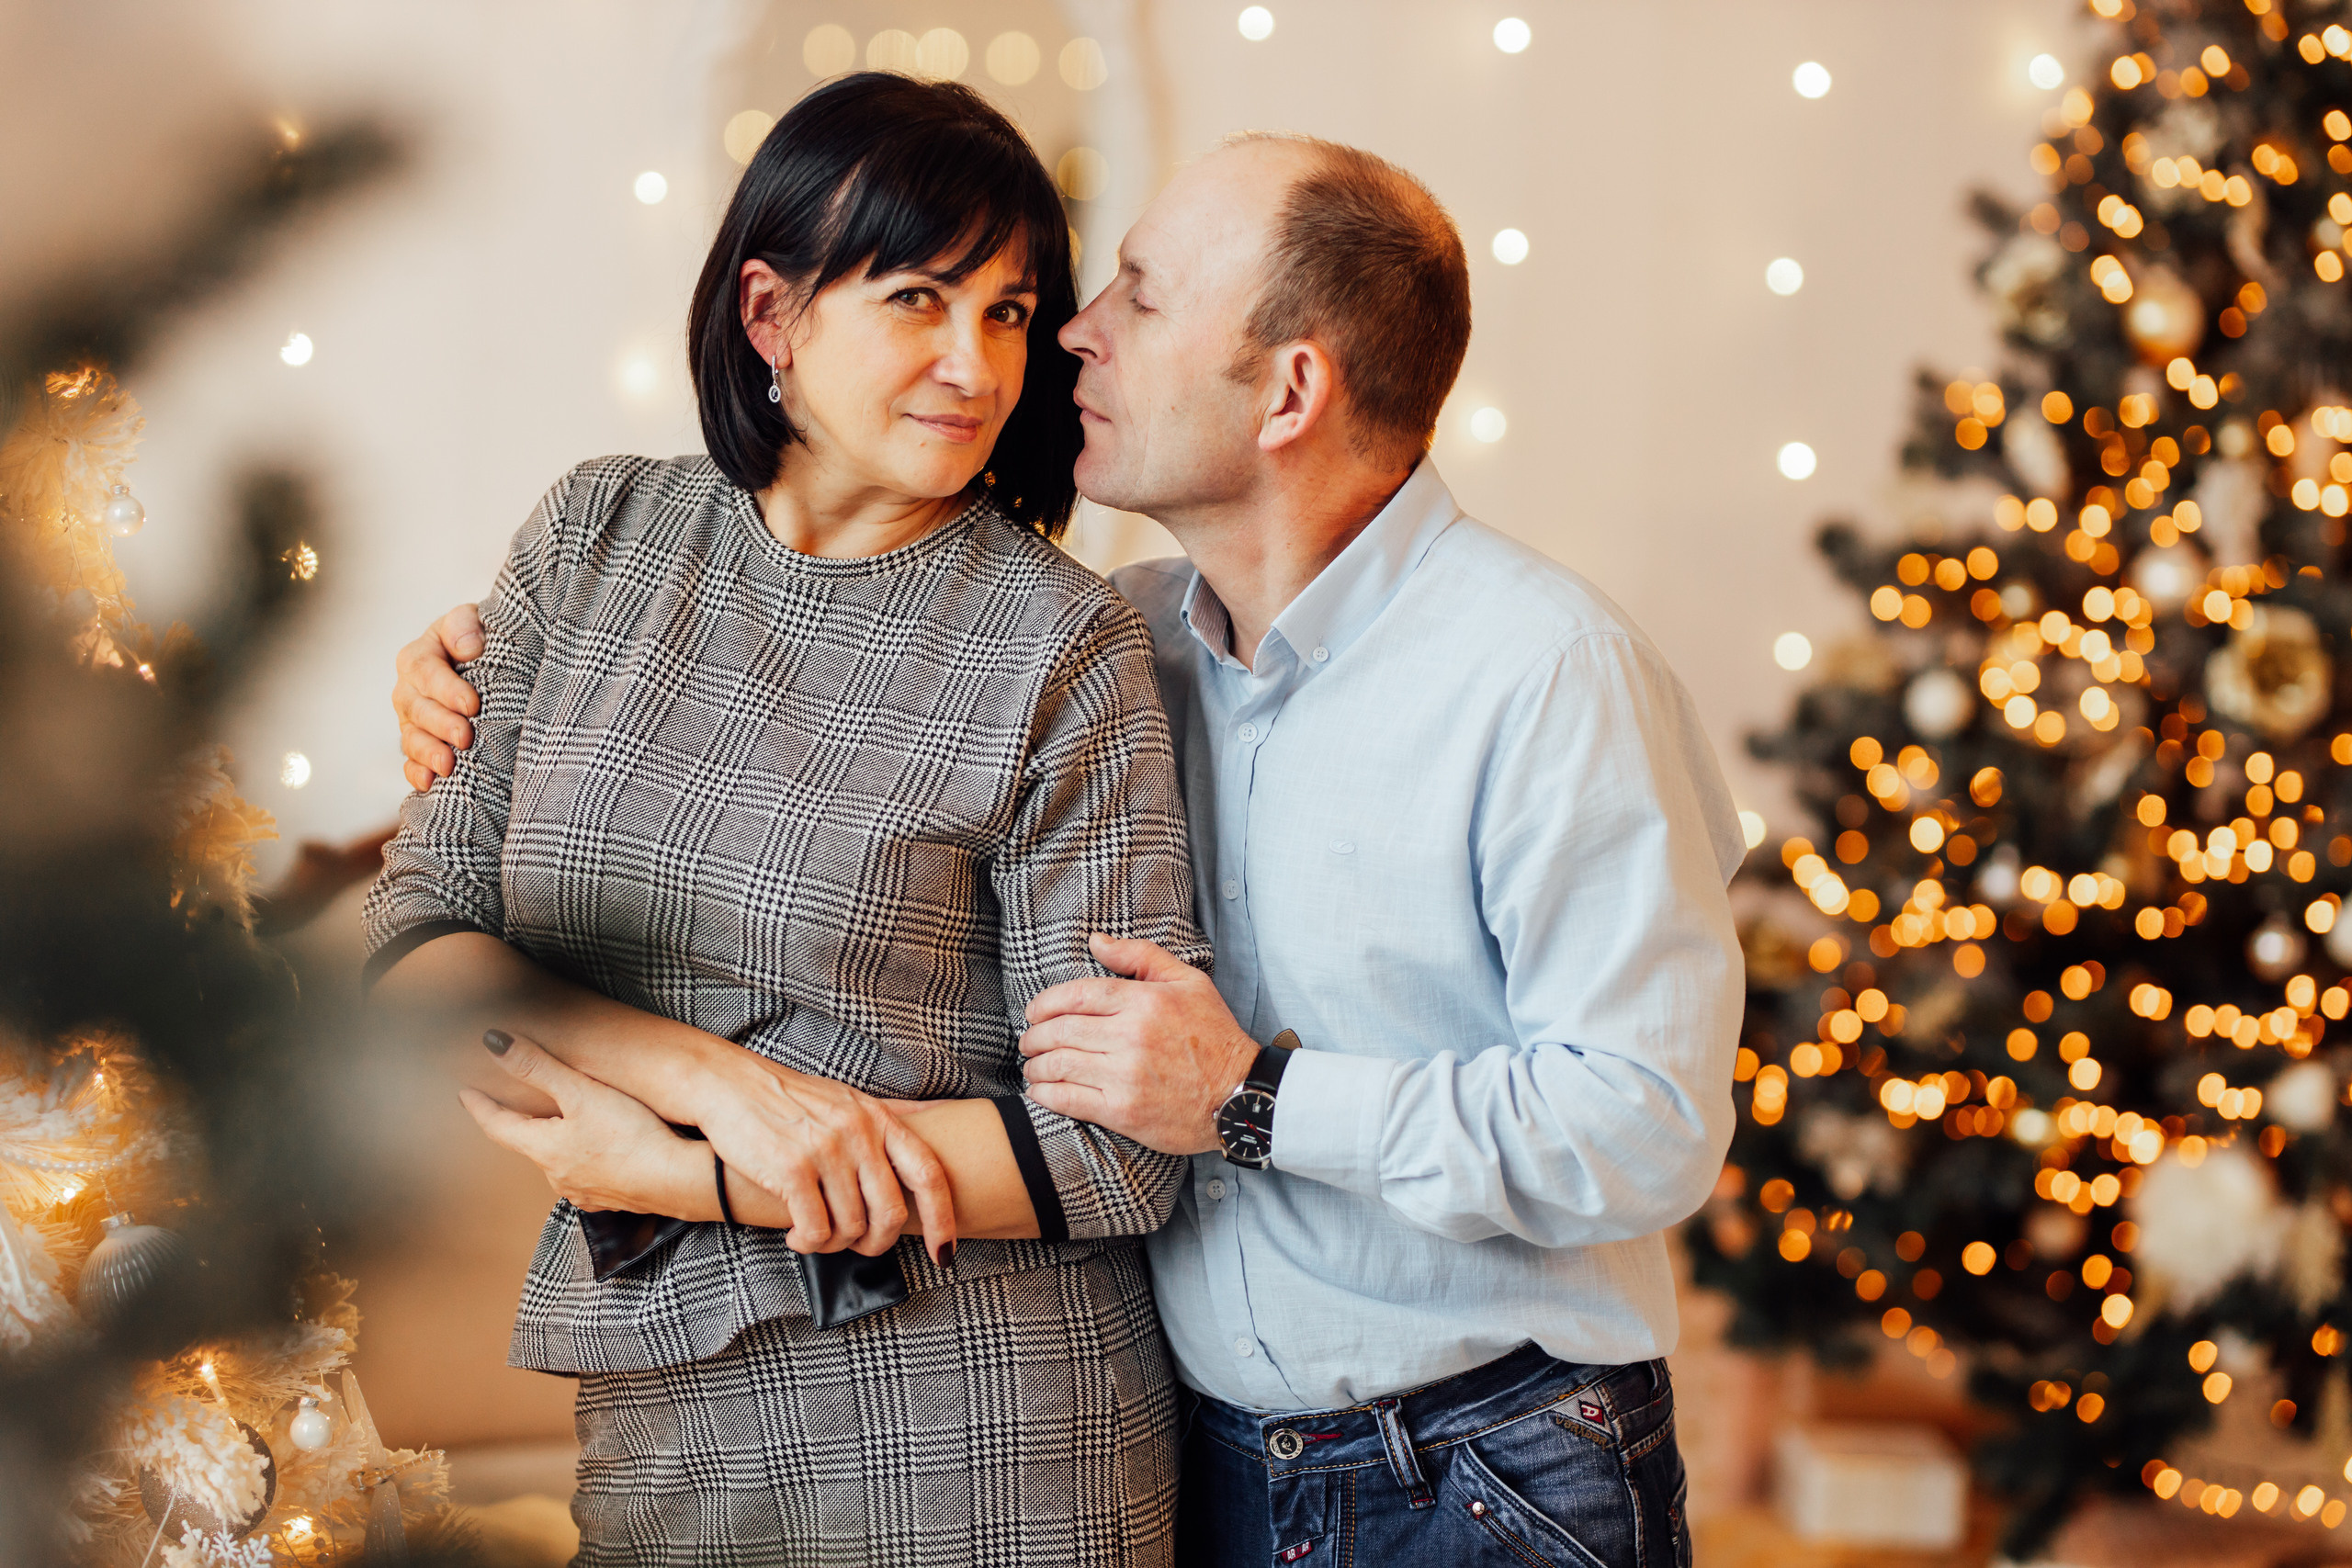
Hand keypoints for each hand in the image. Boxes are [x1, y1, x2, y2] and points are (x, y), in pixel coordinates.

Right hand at [395, 603, 485, 790]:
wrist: (484, 661)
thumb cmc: (479, 637)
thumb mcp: (473, 619)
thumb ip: (465, 625)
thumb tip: (468, 647)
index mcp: (419, 656)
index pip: (426, 671)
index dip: (447, 689)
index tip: (472, 705)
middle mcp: (409, 690)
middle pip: (417, 709)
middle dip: (440, 725)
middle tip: (465, 737)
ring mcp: (411, 720)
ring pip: (412, 737)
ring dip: (428, 753)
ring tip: (448, 765)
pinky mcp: (419, 742)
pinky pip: (411, 761)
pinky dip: (417, 773)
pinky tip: (429, 783)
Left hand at [460, 1031, 711, 1215]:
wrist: (678, 1180)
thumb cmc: (630, 1135)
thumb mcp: (581, 1092)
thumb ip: (537, 1066)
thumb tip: (492, 1041)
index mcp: (544, 1149)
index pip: (499, 1126)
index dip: (481, 1107)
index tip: (465, 1093)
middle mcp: (558, 1176)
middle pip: (529, 1147)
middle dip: (520, 1126)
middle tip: (511, 1108)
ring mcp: (586, 1192)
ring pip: (559, 1164)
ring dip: (555, 1146)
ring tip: (559, 1128)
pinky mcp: (614, 1199)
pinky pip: (589, 1177)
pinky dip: (586, 1162)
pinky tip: (599, 1155)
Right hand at [685, 1047, 957, 1263]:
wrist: (729, 1085)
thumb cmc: (791, 1097)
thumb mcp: (849, 1097)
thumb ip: (891, 1113)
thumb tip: (938, 1116)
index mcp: (879, 1118)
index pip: (928, 1174)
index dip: (942, 1219)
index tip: (945, 1252)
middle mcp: (858, 1132)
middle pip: (891, 1213)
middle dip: (877, 1243)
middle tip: (858, 1246)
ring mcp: (825, 1150)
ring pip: (851, 1227)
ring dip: (834, 1243)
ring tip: (816, 1233)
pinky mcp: (791, 1170)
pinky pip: (816, 1230)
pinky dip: (808, 1243)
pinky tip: (796, 1235)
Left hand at [1019, 934, 1258, 1155]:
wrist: (1241, 1094)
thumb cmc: (1215, 1036)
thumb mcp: (1188, 982)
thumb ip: (1140, 956)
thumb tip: (1096, 941)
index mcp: (1143, 1002)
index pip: (1076, 995)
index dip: (1045, 1003)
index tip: (1033, 1012)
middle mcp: (1130, 1037)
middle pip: (1061, 1031)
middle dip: (1034, 1036)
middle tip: (1028, 1041)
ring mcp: (1125, 1076)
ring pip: (1059, 1065)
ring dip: (1035, 1066)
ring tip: (1033, 1067)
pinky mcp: (1123, 1111)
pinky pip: (1069, 1100)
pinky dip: (1045, 1095)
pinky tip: (1040, 1092)